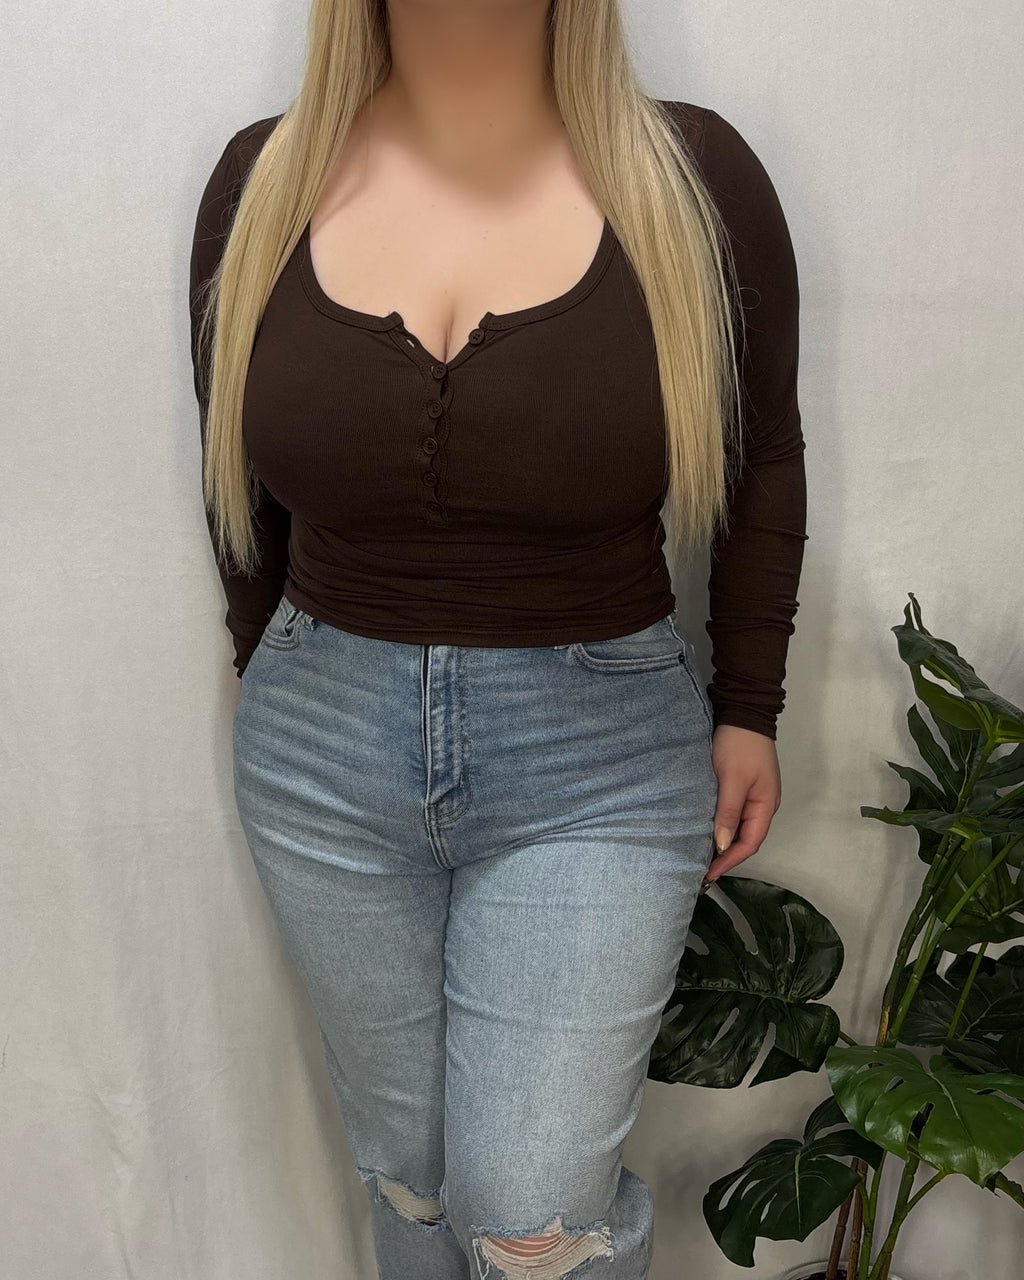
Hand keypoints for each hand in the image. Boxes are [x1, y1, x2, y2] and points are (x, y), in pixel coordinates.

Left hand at [701, 725, 781, 888]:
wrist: (742, 712)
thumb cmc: (739, 745)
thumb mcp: (732, 779)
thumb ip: (728, 812)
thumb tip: (723, 845)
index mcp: (766, 806)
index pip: (749, 843)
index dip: (729, 861)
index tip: (708, 874)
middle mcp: (762, 805)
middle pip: (745, 839)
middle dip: (725, 856)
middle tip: (700, 871)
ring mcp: (753, 796)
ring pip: (738, 828)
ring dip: (722, 842)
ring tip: (700, 856)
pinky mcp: (741, 787)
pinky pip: (732, 814)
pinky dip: (719, 826)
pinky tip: (704, 832)